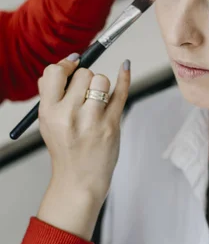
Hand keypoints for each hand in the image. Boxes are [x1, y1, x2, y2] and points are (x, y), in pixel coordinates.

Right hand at [37, 55, 130, 239]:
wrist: (79, 180)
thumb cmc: (66, 149)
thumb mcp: (48, 123)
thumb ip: (51, 95)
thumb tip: (67, 64)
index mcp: (49, 112)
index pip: (54, 73)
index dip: (65, 65)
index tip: (72, 65)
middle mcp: (69, 115)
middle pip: (83, 75)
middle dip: (86, 80)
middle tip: (84, 96)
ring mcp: (92, 120)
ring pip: (101, 80)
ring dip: (101, 85)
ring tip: (97, 101)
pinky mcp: (112, 125)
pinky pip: (121, 92)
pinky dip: (125, 77)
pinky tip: (125, 67)